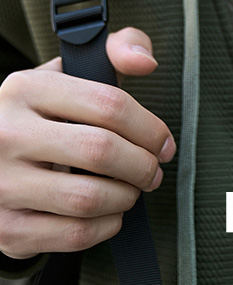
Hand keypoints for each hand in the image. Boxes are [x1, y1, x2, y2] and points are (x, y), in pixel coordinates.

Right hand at [0, 27, 175, 259]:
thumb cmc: (45, 114)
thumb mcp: (70, 72)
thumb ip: (117, 49)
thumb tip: (145, 62)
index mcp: (26, 88)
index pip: (109, 104)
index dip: (149, 127)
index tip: (164, 143)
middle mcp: (7, 134)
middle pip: (101, 151)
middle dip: (142, 165)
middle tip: (152, 171)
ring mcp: (3, 184)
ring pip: (88, 198)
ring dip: (125, 197)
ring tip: (130, 190)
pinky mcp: (7, 229)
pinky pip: (73, 235)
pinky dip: (105, 227)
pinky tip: (109, 214)